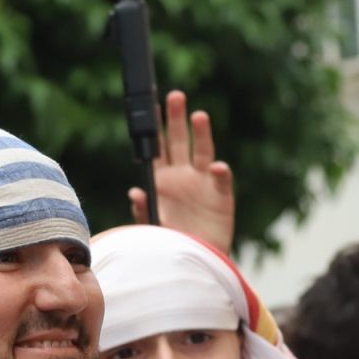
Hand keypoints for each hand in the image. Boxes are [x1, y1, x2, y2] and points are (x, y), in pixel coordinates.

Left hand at [129, 89, 235, 252]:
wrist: (196, 262)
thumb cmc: (172, 244)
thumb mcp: (153, 228)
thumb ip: (144, 210)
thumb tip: (136, 192)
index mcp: (162, 181)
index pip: (157, 150)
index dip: (154, 130)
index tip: (151, 109)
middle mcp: (183, 177)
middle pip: (179, 142)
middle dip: (176, 119)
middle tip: (175, 96)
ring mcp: (203, 184)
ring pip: (202, 152)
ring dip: (201, 134)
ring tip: (198, 116)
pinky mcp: (221, 197)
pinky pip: (221, 180)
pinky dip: (219, 173)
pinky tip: (216, 167)